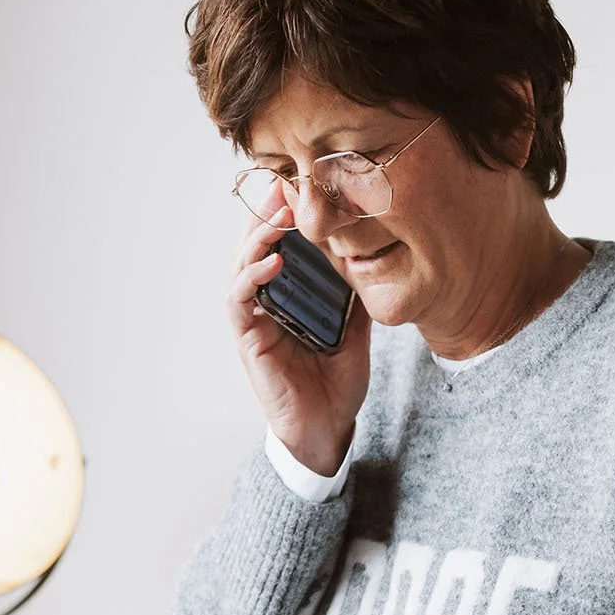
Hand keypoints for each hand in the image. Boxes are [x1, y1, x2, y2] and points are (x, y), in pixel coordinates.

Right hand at [228, 203, 370, 476]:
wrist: (327, 428)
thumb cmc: (336, 383)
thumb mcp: (357, 330)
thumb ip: (356, 295)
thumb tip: (374, 257)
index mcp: (290, 296)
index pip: (282, 245)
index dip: (286, 216)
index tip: (302, 186)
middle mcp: (268, 302)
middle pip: (256, 246)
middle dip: (268, 214)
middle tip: (285, 186)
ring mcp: (255, 319)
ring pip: (243, 266)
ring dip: (257, 237)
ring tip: (278, 215)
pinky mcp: (248, 339)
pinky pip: (240, 300)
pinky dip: (252, 277)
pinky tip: (272, 262)